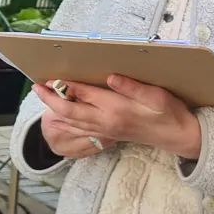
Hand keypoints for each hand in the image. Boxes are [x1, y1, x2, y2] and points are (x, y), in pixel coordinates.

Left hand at [32, 76, 201, 157]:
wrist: (177, 136)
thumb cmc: (169, 113)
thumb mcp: (157, 95)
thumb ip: (132, 87)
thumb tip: (111, 77)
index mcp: (117, 108)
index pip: (85, 95)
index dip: (66, 85)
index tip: (51, 76)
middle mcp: (107, 121)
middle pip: (71, 112)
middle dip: (51, 99)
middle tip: (36, 87)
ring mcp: (106, 130)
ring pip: (72, 123)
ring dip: (55, 111)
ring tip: (42, 98)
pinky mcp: (108, 135)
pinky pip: (80, 131)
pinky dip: (65, 125)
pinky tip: (57, 121)